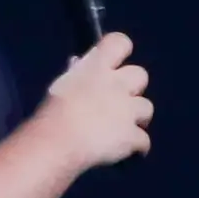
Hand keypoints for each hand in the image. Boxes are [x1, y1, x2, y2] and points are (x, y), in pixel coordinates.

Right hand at [34, 31, 153, 171]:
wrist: (58, 143)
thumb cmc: (51, 113)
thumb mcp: (60, 85)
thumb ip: (76, 74)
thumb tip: (79, 65)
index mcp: (96, 67)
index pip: (119, 41)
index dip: (120, 51)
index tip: (113, 64)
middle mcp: (117, 84)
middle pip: (141, 74)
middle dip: (133, 88)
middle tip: (117, 102)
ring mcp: (128, 110)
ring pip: (148, 108)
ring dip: (138, 118)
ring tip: (123, 130)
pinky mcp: (133, 136)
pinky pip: (144, 141)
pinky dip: (138, 148)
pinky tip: (129, 156)